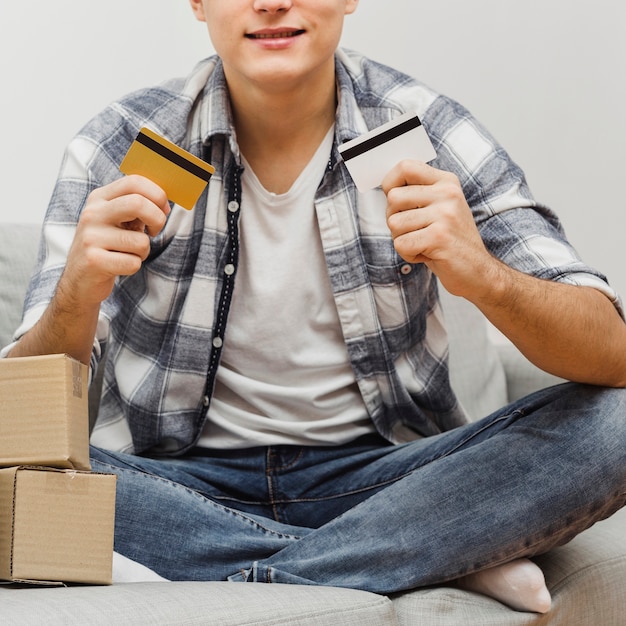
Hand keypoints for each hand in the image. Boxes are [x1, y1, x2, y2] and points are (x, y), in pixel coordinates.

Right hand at [60, 175, 170, 307]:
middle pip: (138, 203)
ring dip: (143, 252)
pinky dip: (133, 267)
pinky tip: (118, 266)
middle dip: (158, 219)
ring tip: (127, 254)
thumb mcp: (117, 220)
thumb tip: (164, 202)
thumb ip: (136, 206)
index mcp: (99, 198)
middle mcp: (92, 213)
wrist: (80, 279)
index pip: (134, 181)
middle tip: (155, 231)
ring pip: (141, 241)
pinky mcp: (94, 261)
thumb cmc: (107, 246)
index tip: (164, 210)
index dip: (158, 195)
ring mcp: (91, 237)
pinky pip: (133, 263)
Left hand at [382, 160, 495, 298]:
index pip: (406, 167)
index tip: (396, 203)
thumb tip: (387, 188)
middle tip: (414, 231)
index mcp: (446, 182)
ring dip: (402, 240)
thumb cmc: (451, 241)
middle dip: (395, 219)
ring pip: (394, 223)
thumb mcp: (439, 209)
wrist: (479, 271)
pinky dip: (408, 254)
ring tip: (423, 243)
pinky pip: (401, 244)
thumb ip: (417, 194)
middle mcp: (447, 193)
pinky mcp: (439, 237)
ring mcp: (445, 214)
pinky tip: (427, 254)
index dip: (390, 184)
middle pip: (393, 198)